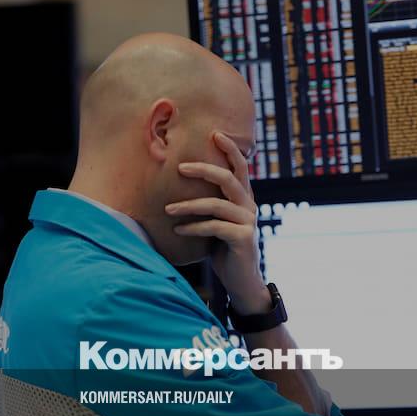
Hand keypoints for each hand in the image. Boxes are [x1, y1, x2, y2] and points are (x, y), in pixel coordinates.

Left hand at [165, 132, 270, 314]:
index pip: (240, 167)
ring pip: (216, 204)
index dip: (230, 149)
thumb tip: (180, 185)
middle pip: (229, 178)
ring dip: (189, 205)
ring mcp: (248, 222)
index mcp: (244, 198)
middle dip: (204, 169)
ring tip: (168, 209)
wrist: (242, 281)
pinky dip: (193, 227)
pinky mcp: (243, 238)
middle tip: (180, 167)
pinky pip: (214, 227)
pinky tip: (178, 230)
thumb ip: (211, 204)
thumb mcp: (217, 223)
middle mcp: (249, 206)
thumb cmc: (224, 249)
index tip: (214, 133)